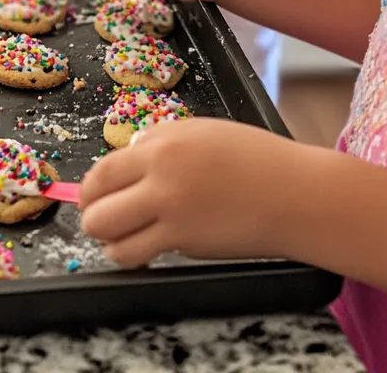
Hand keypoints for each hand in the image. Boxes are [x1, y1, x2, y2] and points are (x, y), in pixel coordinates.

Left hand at [80, 118, 310, 266]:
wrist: (295, 194)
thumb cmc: (257, 160)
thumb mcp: (203, 131)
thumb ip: (161, 141)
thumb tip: (128, 157)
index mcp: (163, 145)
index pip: (103, 170)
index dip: (90, 189)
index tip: (93, 196)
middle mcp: (160, 178)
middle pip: (96, 207)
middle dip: (93, 216)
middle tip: (105, 218)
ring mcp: (171, 213)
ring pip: (110, 237)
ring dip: (110, 240)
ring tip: (124, 237)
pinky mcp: (185, 242)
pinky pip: (138, 254)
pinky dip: (134, 254)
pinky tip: (147, 249)